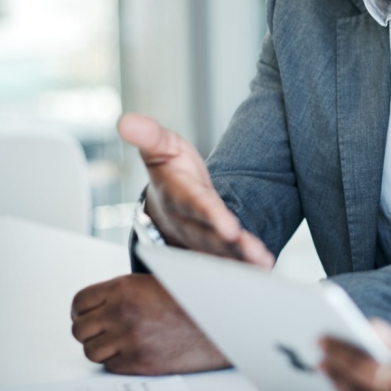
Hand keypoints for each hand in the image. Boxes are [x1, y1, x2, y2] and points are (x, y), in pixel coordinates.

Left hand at [70, 273, 229, 374]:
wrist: (222, 319)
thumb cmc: (195, 298)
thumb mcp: (156, 280)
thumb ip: (125, 290)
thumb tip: (100, 301)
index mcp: (125, 288)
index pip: (80, 302)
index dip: (81, 310)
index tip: (86, 314)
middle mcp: (123, 313)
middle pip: (80, 329)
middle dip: (90, 330)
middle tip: (101, 329)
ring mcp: (130, 339)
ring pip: (91, 351)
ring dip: (101, 347)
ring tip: (117, 342)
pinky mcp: (140, 362)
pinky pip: (110, 366)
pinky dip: (117, 361)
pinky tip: (132, 351)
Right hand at [120, 113, 273, 265]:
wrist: (167, 200)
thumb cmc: (170, 171)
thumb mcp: (161, 147)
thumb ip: (149, 136)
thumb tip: (126, 121)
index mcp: (179, 195)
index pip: (195, 206)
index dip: (211, 216)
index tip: (229, 227)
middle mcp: (189, 221)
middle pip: (211, 236)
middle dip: (231, 247)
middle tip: (254, 255)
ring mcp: (201, 238)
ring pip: (220, 252)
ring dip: (241, 260)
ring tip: (263, 265)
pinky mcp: (213, 248)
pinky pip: (228, 259)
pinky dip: (244, 265)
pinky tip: (264, 268)